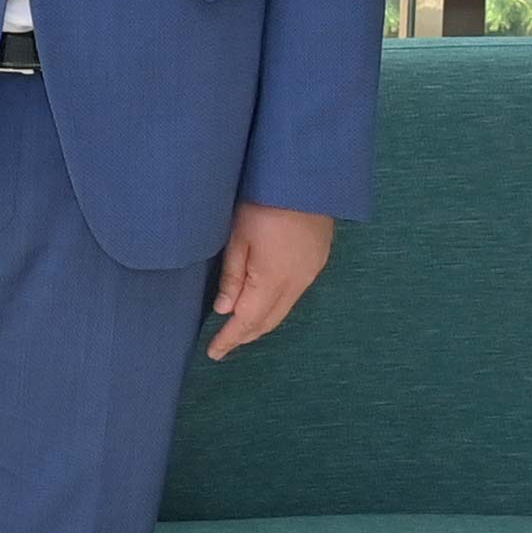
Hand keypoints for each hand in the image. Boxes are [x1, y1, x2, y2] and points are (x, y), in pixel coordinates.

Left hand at [207, 202, 336, 358]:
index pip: (249, 320)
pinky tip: (262, 305)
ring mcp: (311, 273)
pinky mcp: (318, 261)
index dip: (231, 338)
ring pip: (284, 310)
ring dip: (261, 322)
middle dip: (246, 335)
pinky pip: (295, 295)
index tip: (214, 353)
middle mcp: (297, 282)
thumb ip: (232, 277)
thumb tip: (224, 309)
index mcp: (274, 279)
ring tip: (239, 329)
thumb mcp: (238, 237)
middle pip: (269, 320)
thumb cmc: (264, 203)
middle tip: (223, 345)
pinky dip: (275, 306)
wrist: (306, 179)